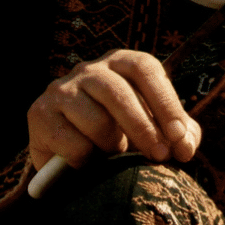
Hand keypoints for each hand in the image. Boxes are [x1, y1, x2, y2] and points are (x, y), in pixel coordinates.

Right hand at [27, 49, 200, 169]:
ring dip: (112, 146)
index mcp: (121, 63)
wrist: (70, 159)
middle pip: (120, 92)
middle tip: (160, 157)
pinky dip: (86, 159)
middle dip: (145, 129)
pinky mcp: (39, 114)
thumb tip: (185, 145)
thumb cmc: (122, 135)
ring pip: (96, 120)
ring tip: (114, 155)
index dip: (166, 102)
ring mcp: (61, 89)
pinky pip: (72, 142)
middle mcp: (89, 69)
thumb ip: (179, 134)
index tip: (180, 137)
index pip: (145, 68)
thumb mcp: (157, 130)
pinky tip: (86, 162)